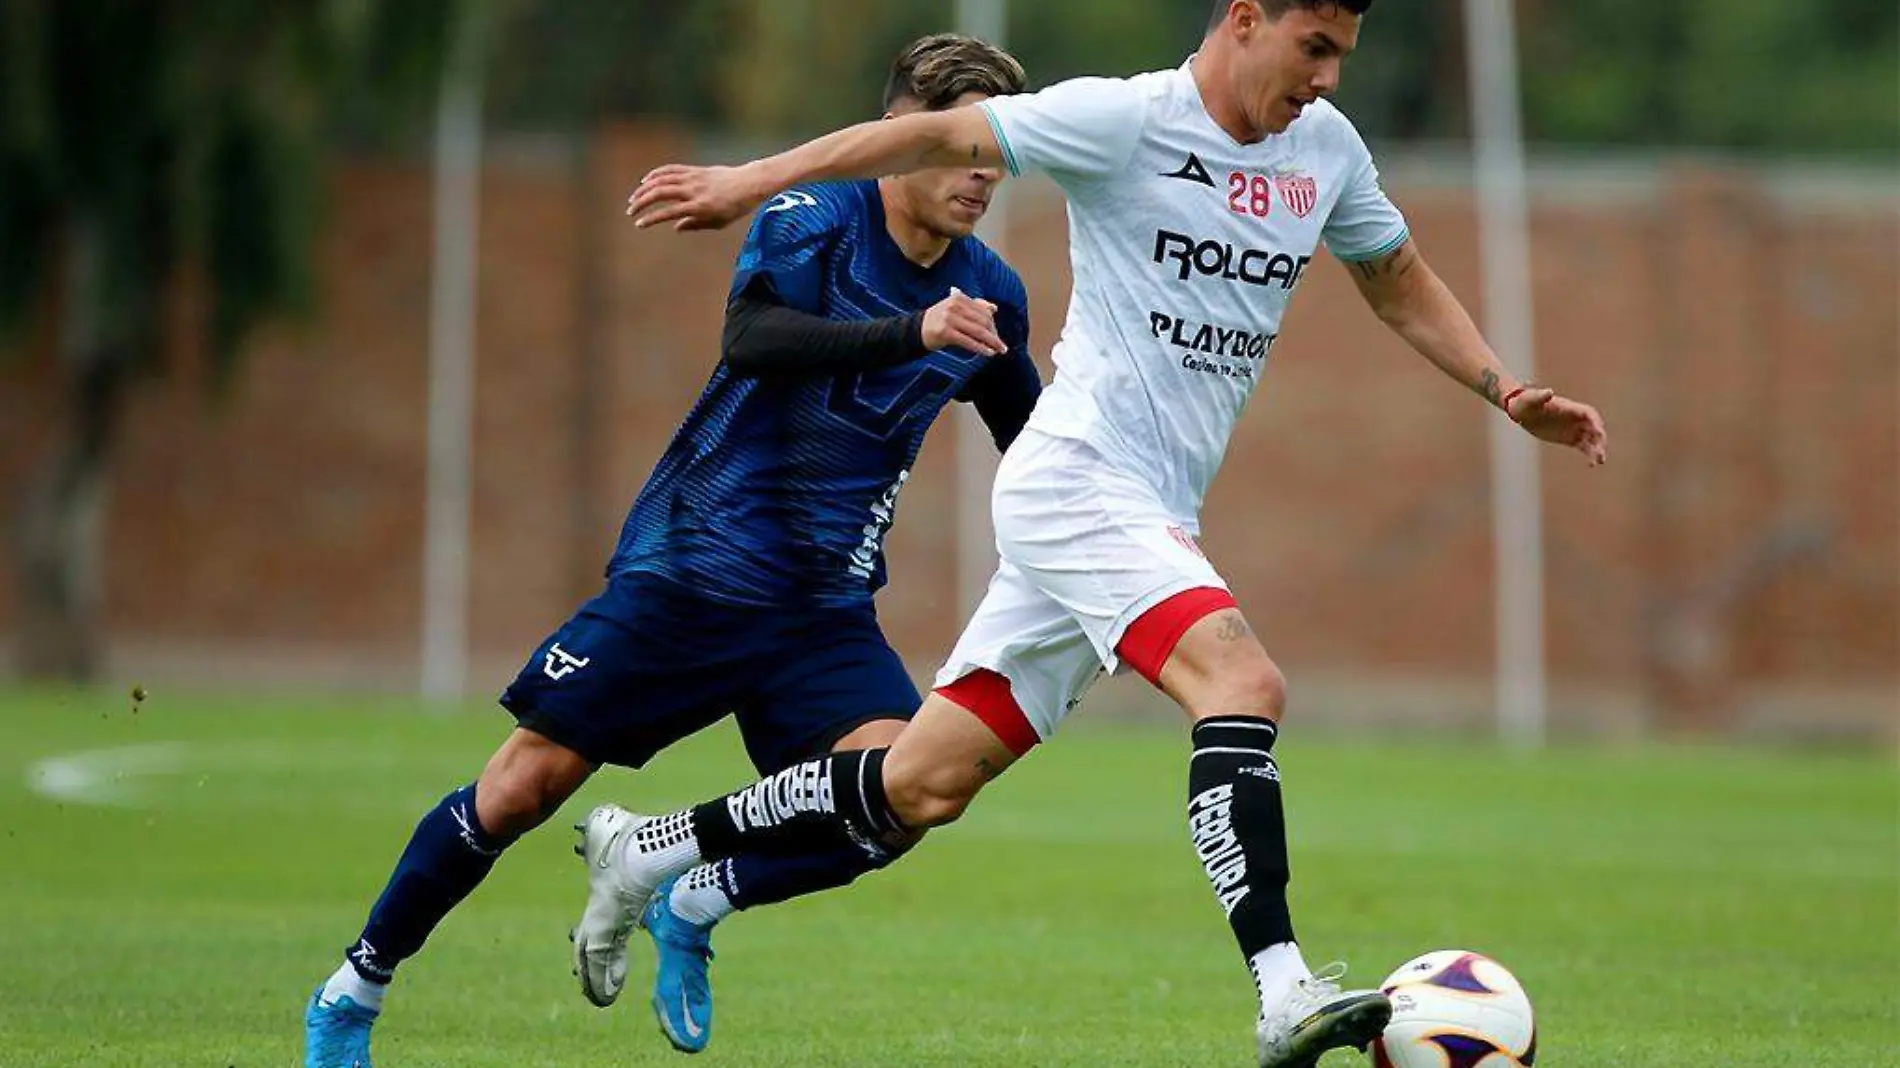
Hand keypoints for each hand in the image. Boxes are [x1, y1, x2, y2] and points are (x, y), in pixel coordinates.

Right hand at [626, 164, 762, 231]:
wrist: (748, 183)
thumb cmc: (735, 207)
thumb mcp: (718, 222)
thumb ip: (696, 225)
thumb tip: (675, 227)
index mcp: (700, 206)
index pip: (669, 212)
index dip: (652, 218)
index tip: (640, 224)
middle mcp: (694, 190)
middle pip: (660, 193)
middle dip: (642, 202)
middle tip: (631, 212)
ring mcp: (693, 178)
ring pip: (662, 180)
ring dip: (644, 189)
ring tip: (634, 199)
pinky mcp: (693, 170)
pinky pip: (671, 170)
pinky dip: (656, 174)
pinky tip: (646, 181)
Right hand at [920, 287, 1005, 355]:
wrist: (917, 330)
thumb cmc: (939, 320)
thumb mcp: (956, 308)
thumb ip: (974, 306)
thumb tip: (994, 308)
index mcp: (958, 298)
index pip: (983, 311)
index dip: (993, 324)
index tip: (997, 335)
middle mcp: (954, 306)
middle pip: (983, 321)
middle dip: (994, 334)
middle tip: (1000, 345)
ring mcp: (949, 319)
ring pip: (978, 331)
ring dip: (991, 342)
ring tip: (999, 350)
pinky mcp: (945, 332)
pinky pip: (968, 341)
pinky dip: (980, 348)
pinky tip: (988, 353)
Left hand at [1507, 387, 1607, 466]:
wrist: (1521, 411)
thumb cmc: (1526, 402)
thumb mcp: (1532, 399)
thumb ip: (1541, 396)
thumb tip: (1549, 392)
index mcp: (1569, 408)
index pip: (1589, 414)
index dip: (1595, 422)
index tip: (1598, 432)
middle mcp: (1575, 418)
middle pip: (1594, 427)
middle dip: (1599, 438)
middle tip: (1600, 451)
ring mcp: (1573, 428)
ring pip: (1591, 439)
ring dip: (1598, 449)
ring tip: (1600, 461)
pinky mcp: (1569, 438)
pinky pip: (1584, 446)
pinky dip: (1590, 454)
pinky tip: (1592, 464)